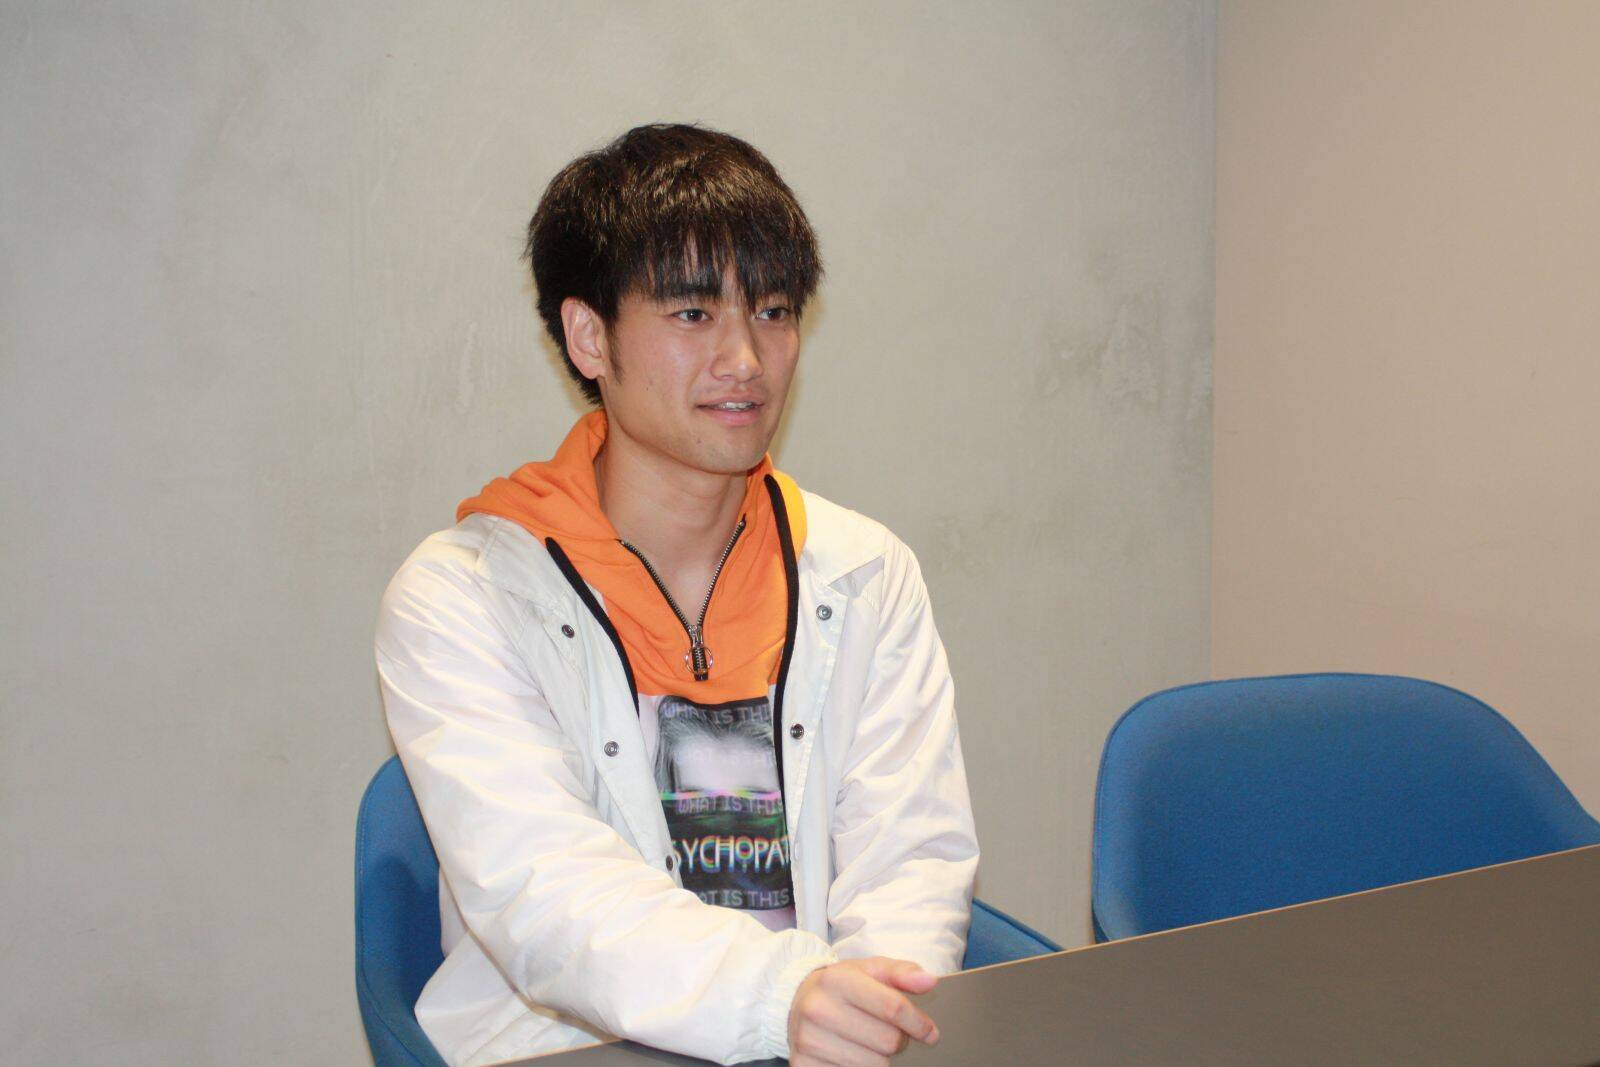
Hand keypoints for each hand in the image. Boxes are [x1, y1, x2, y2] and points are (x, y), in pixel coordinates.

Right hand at [787, 956, 939, 1065]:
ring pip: (875, 1065)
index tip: (929, 1032)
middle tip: (887, 1032)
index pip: (892, 1007)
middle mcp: (818, 1009)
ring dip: (881, 1058)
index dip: (918, 1023)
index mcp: (837, 979)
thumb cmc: (842, 987)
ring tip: (868, 1042)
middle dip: (897, 1040)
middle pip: (888, 1041)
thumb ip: (901, 973)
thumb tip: (929, 981)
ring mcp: (808, 1040)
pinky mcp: (803, 1065)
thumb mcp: (869, 970)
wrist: (795, 1002)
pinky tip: (852, 1054)